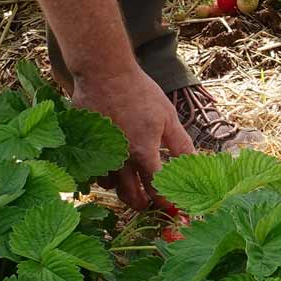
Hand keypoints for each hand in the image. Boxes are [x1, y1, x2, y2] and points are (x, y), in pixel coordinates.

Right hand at [72, 66, 193, 209]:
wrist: (104, 73)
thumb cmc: (140, 92)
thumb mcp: (168, 117)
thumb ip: (181, 145)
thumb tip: (195, 164)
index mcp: (144, 153)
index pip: (158, 189)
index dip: (167, 201)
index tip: (173, 206)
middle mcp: (121, 159)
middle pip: (131, 196)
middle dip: (143, 204)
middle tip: (150, 203)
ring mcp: (100, 154)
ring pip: (110, 186)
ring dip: (122, 189)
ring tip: (132, 185)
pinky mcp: (85, 146)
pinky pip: (93, 171)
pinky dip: (104, 175)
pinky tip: (114, 170)